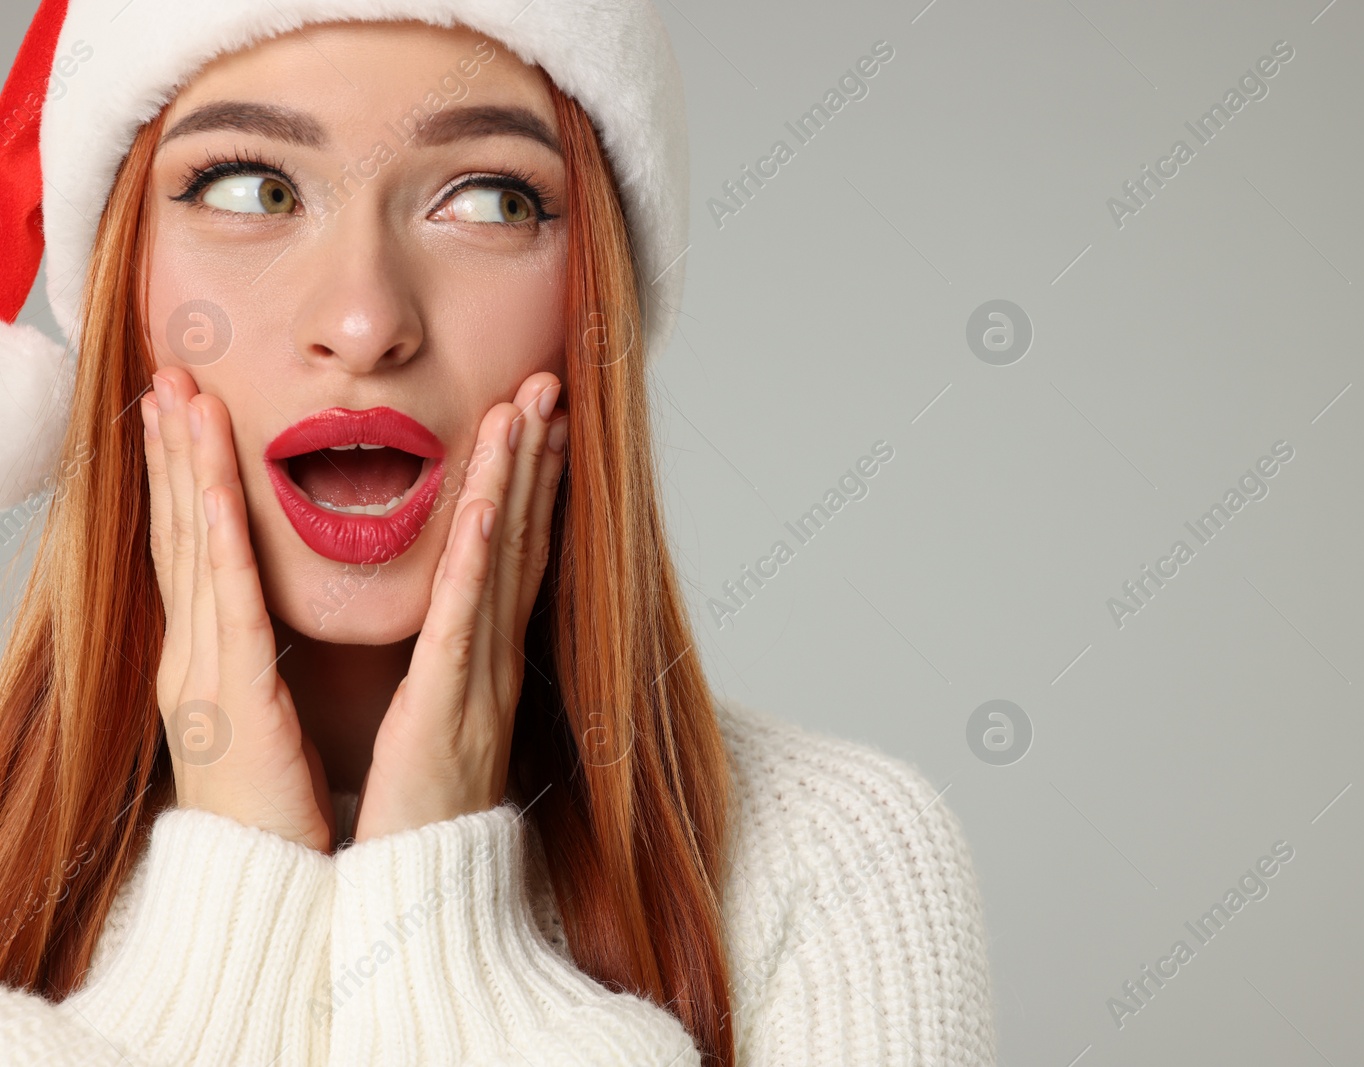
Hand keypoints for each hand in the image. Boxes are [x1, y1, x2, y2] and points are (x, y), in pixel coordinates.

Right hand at [144, 366, 333, 852]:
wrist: (262, 889)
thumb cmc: (272, 808)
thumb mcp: (258, 714)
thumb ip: (253, 657)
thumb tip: (256, 613)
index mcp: (205, 660)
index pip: (190, 550)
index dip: (180, 476)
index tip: (180, 410)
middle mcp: (191, 657)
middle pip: (177, 535)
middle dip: (169, 452)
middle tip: (164, 376)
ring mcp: (201, 677)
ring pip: (192, 553)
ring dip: (183, 471)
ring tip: (178, 399)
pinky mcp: (231, 702)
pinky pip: (226, 607)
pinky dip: (215, 542)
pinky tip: (208, 487)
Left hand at [352, 371, 567, 840]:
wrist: (422, 897)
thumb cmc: (419, 816)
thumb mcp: (439, 723)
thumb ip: (448, 666)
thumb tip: (447, 624)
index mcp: (484, 659)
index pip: (513, 553)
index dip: (531, 481)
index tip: (536, 418)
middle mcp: (495, 658)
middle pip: (523, 538)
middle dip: (536, 456)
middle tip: (548, 382)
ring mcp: (480, 678)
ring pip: (503, 559)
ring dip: (518, 478)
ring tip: (528, 407)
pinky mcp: (450, 705)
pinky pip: (465, 615)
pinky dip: (482, 551)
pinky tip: (492, 496)